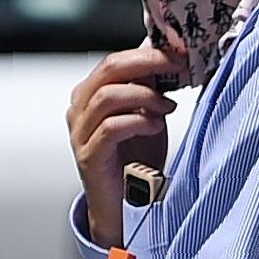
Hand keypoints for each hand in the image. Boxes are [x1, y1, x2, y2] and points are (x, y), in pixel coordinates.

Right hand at [67, 35, 185, 242]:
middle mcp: (80, 109)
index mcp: (90, 94)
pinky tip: (155, 126)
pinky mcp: (88, 156)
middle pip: (110, 69)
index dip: (149, 54)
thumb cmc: (135, 159)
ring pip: (108, 96)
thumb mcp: (146, 114)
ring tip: (168, 106)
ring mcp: (80, 133)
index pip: (116, 60)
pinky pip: (111, 128)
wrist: (126, 205)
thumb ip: (148, 87)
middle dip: (148, 64)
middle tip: (176, 66)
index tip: (178, 53)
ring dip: (145, 96)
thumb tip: (165, 54)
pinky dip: (138, 122)